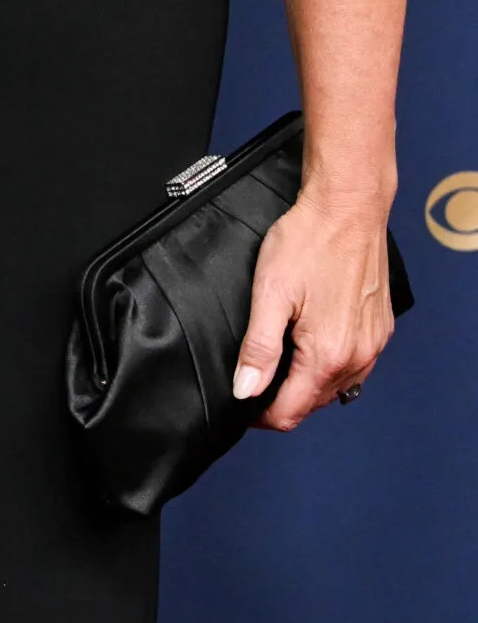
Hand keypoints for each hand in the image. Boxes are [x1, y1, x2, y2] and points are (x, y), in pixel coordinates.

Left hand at [231, 189, 394, 430]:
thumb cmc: (308, 241)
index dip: (261, 415)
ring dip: (307, 385)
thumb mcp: (270, 292)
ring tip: (280, 364)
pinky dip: (330, 366)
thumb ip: (258, 348)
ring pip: (336, 387)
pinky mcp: (380, 329)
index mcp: (327, 355)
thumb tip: (245, 391)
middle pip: (313, 402)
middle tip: (255, 380)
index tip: (242, 404)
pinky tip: (312, 347)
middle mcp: (358, 357)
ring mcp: (373, 344)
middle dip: (282, 400)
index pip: (291, 412)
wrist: (347, 207)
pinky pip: (355, 365)